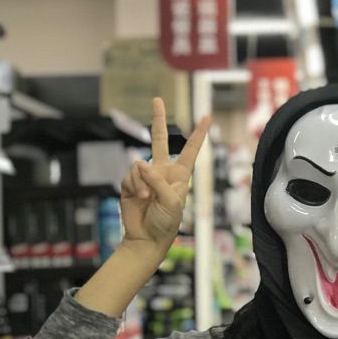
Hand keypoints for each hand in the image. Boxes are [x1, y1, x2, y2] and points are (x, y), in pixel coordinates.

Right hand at [120, 98, 210, 250]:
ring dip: (142, 182)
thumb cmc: (166, 223)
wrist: (146, 239)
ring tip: (146, 199)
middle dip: (158, 120)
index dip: (198, 133)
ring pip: (140, 165)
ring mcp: (145, 177)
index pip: (190, 150)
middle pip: (160, 141)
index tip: (207, 116)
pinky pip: (129, 175)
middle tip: (157, 99)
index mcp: (179, 176)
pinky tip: (138, 198)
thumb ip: (157, 180)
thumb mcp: (171, 202)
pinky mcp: (130, 184)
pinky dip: (133, 186)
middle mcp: (162, 173)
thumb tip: (139, 162)